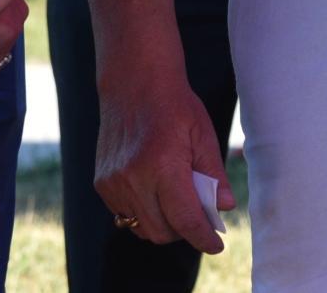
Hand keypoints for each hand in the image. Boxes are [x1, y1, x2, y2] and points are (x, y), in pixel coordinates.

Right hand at [94, 73, 229, 253]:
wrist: (134, 82)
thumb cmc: (174, 105)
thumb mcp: (203, 134)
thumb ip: (214, 175)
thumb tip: (225, 207)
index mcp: (163, 164)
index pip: (185, 219)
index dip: (203, 238)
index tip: (216, 245)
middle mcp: (133, 178)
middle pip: (162, 231)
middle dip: (184, 231)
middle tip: (200, 218)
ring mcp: (113, 182)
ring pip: (141, 227)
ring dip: (163, 224)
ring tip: (178, 202)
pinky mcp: (101, 183)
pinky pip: (125, 214)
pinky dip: (144, 212)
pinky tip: (156, 191)